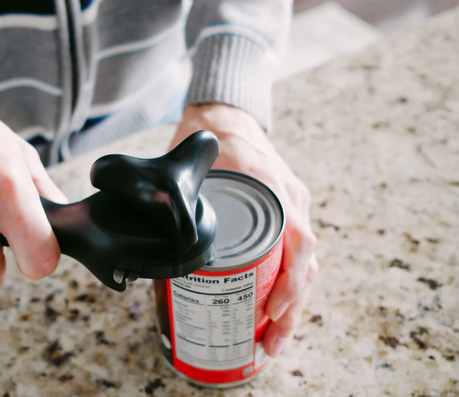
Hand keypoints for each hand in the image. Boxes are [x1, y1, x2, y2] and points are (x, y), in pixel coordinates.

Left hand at [171, 103, 317, 356]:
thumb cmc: (212, 137)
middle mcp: (291, 200)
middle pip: (305, 263)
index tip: (272, 309)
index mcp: (272, 186)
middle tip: (269, 345)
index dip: (290, 280)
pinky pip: (295, 257)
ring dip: (291, 306)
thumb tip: (154, 242)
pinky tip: (271, 315)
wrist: (228, 113)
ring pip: (303, 266)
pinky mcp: (286, 217)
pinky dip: (287, 288)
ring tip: (271, 342)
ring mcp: (293, 208)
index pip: (297, 240)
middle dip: (290, 310)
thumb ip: (177, 196)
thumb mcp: (194, 161)